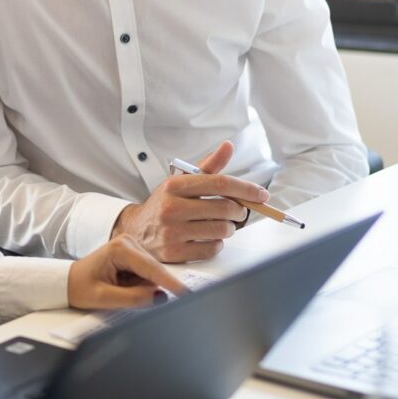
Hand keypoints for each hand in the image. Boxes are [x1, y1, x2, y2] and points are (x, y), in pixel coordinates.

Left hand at [68, 233, 186, 309]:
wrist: (67, 283)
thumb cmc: (79, 287)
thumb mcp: (104, 298)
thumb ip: (133, 299)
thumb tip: (160, 297)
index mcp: (120, 248)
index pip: (152, 268)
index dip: (170, 283)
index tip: (187, 293)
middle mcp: (129, 243)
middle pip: (154, 272)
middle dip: (151, 289)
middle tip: (127, 298)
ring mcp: (133, 248)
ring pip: (152, 275)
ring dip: (143, 289)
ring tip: (118, 291)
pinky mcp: (135, 257)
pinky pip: (147, 277)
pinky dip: (140, 287)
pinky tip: (123, 288)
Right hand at [111, 141, 268, 262]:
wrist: (135, 232)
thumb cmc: (164, 204)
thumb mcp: (181, 182)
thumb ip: (207, 166)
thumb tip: (228, 146)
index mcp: (175, 185)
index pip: (219, 183)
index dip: (246, 188)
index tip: (262, 194)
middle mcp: (171, 207)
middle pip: (225, 208)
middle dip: (239, 211)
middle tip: (237, 211)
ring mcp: (172, 231)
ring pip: (221, 230)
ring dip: (229, 228)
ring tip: (221, 225)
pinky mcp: (175, 252)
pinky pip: (212, 249)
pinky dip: (217, 244)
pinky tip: (208, 238)